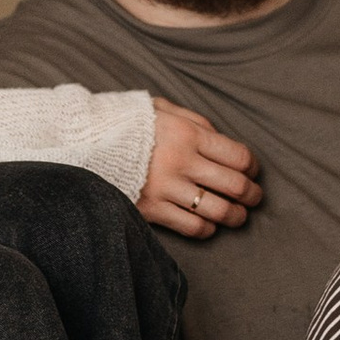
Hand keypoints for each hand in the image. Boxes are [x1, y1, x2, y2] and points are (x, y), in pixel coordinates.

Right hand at [138, 105, 262, 238]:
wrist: (85, 143)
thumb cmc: (129, 124)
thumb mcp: (164, 110)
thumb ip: (196, 122)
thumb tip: (222, 141)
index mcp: (188, 134)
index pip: (239, 157)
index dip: (253, 168)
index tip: (253, 172)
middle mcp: (182, 162)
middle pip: (235, 186)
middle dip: (252, 195)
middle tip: (255, 198)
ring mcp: (166, 189)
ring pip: (219, 210)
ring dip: (236, 216)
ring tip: (239, 216)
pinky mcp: (151, 210)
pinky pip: (193, 227)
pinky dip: (208, 229)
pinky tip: (209, 224)